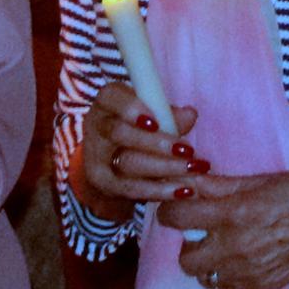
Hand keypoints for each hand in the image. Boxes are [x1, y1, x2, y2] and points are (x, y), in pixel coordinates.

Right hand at [74, 78, 204, 215]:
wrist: (111, 157)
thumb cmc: (139, 124)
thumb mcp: (153, 112)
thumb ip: (169, 113)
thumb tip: (189, 115)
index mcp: (108, 101)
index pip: (111, 97)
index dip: (131, 109)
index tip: (157, 122)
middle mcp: (97, 126)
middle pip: (120, 133)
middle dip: (156, 143)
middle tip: (188, 151)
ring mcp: (96, 156)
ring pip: (127, 163)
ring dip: (164, 167)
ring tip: (192, 169)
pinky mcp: (102, 182)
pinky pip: (130, 188)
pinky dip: (158, 190)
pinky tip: (182, 191)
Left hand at [164, 166, 288, 288]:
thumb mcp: (265, 180)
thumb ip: (222, 185)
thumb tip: (189, 181)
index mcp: (237, 213)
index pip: (179, 218)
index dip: (172, 210)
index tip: (177, 206)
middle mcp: (237, 247)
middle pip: (185, 258)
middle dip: (188, 243)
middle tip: (203, 230)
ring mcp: (248, 272)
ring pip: (204, 276)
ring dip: (208, 261)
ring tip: (225, 245)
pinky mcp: (261, 286)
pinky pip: (227, 286)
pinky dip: (228, 274)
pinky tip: (244, 257)